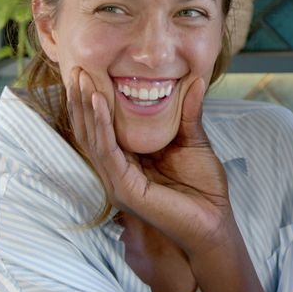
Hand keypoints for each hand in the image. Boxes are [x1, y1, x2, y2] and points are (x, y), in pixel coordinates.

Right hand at [66, 68, 236, 256]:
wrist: (215, 223)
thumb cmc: (204, 188)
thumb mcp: (193, 141)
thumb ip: (187, 113)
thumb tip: (195, 79)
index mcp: (127, 163)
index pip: (100, 129)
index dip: (92, 101)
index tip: (88, 71)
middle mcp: (116, 173)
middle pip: (89, 131)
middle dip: (81, 99)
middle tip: (77, 68)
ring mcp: (117, 182)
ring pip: (92, 138)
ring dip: (86, 106)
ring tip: (82, 78)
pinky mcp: (125, 189)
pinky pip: (107, 151)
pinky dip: (102, 124)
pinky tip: (99, 101)